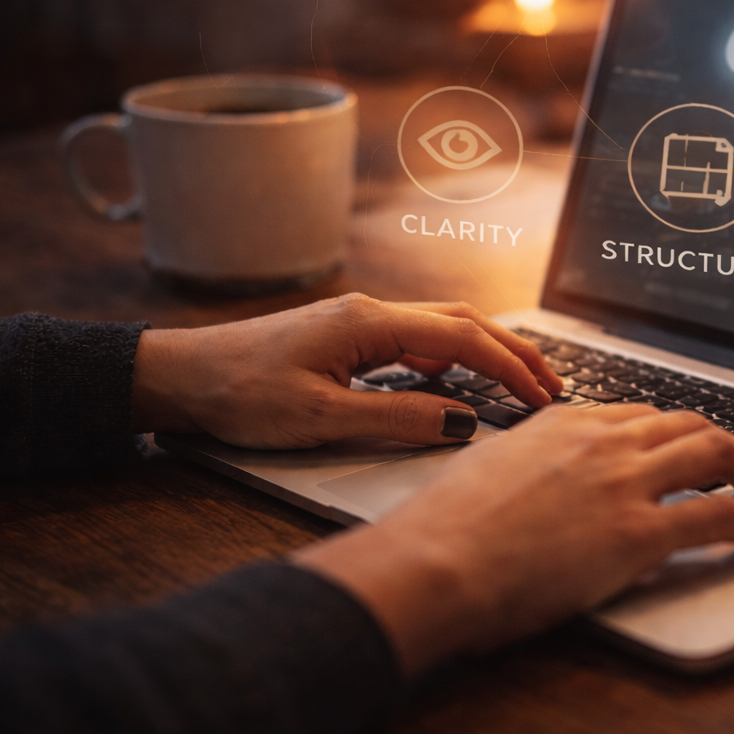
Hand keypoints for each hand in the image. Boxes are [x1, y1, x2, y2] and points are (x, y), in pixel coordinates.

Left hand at [131, 293, 561, 447]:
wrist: (179, 376)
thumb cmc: (238, 393)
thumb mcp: (321, 419)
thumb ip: (397, 419)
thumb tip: (463, 421)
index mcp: (369, 323)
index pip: (462, 339)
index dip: (509, 369)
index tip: (542, 399)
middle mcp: (370, 312)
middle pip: (464, 322)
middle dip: (514, 352)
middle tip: (553, 386)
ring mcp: (360, 322)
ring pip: (443, 327)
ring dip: (487, 352)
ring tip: (521, 384)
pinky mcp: (348, 339)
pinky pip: (416, 341)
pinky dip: (453, 359)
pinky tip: (459, 385)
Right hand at [292, 403, 733, 675]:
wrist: (430, 564)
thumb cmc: (439, 535)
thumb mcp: (484, 476)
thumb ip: (524, 469)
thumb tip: (534, 488)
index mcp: (561, 424)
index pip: (640, 416)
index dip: (678, 433)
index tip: (694, 448)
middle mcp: (599, 441)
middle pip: (688, 425)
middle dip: (730, 444)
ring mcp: (622, 483)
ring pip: (716, 454)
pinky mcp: (638, 532)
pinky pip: (722, 515)